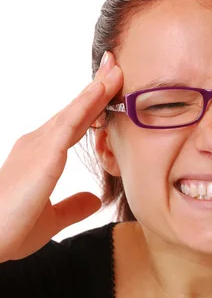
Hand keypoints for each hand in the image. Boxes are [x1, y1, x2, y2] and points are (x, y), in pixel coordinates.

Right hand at [0, 51, 122, 261]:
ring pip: (73, 112)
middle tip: (115, 67)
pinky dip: (87, 103)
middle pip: (73, 113)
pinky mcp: (43, 155)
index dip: (90, 108)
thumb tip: (94, 198)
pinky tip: (102, 89)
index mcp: (40, 158)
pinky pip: (70, 123)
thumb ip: (73, 207)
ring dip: (95, 90)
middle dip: (95, 90)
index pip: (71, 127)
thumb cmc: (10, 231)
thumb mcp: (51, 219)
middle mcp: (37, 146)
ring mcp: (38, 147)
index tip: (108, 90)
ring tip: (115, 69)